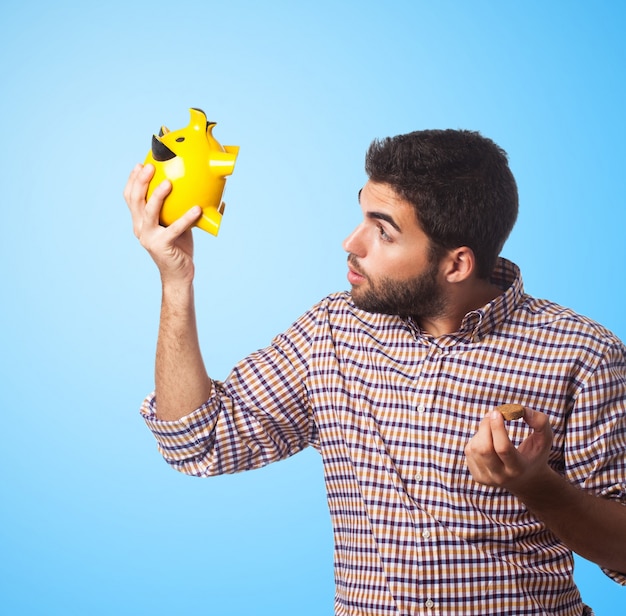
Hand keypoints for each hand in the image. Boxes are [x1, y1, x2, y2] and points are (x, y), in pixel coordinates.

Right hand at [123, 163, 202, 284]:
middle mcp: (140, 229)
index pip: (130, 198)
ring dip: (157, 196)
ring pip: (149, 212)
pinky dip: (186, 217)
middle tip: (150, 166)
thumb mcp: (176, 224)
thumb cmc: (179, 247)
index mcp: (140, 222)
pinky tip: (197, 208)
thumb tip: (197, 187)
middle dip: (140, 181)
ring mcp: (149, 238)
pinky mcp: (161, 246)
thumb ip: (177, 208)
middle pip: (135, 201)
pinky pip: (175, 229)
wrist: (179, 274)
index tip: (139, 164)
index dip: (132, 180)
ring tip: (168, 182)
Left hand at [464, 407, 553, 495]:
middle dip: (486, 426)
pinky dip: (476, 440)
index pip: (503, 448)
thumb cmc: (534, 453)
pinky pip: (469, 451)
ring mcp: (487, 478)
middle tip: (493, 414)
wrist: (526, 480)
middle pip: (484, 448)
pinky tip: (488, 441)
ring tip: (493, 429)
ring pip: (475, 448)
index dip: (497, 428)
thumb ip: (540, 421)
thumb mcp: (544, 439)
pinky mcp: (477, 476)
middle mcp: (501, 477)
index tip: (497, 412)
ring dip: (482, 432)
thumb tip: (521, 409)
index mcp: (518, 468)